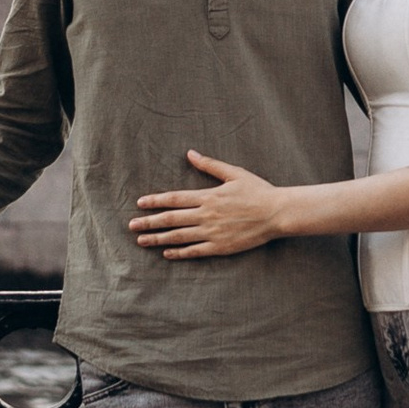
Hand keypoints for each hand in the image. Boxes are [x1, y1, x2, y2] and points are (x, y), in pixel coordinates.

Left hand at [132, 152, 290, 256]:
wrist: (277, 213)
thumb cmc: (257, 191)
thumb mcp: (234, 173)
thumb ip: (210, 165)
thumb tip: (190, 154)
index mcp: (208, 196)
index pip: (175, 199)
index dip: (155, 201)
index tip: (140, 204)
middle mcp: (207, 215)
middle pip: (171, 219)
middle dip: (149, 222)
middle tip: (131, 226)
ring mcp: (212, 232)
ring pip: (179, 237)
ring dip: (158, 239)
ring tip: (142, 241)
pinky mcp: (220, 246)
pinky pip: (195, 250)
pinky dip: (180, 252)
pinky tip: (167, 253)